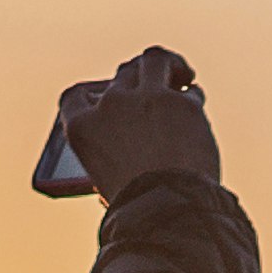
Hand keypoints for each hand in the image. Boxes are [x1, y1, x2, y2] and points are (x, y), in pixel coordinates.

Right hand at [55, 43, 219, 194]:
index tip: (107, 97)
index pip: (76, 97)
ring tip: (179, 73)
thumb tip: (134, 136)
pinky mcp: (181, 103)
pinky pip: (189, 91)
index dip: (92, 94)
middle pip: (122, 75)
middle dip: (138, 78)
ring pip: (155, 60)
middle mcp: (110, 106)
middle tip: (153, 86)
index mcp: (83, 128)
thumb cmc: (138, 206)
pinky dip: (192, 95)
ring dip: (168, 64)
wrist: (168, 212)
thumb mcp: (108, 178)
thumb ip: (113, 149)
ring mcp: (146, 99)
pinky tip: (194, 98)